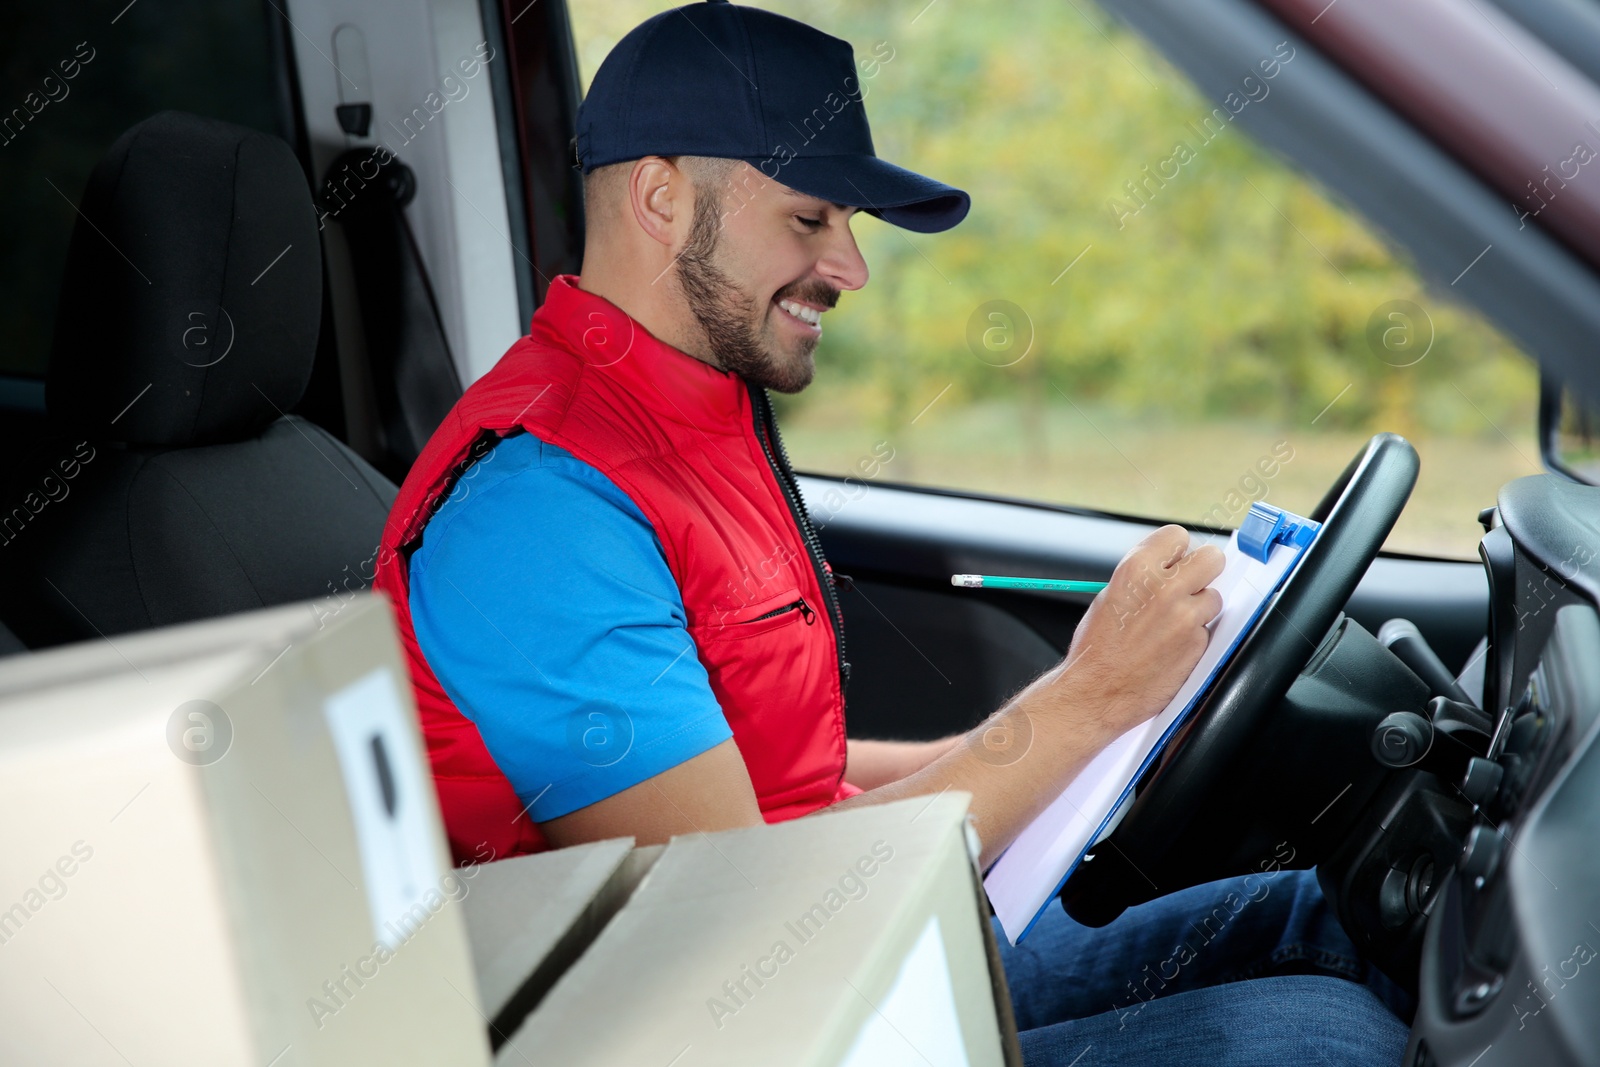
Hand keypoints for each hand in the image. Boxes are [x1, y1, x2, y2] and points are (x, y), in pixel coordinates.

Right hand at [1032, 525, 1224, 740]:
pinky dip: (1194, 637)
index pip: (1178, 535)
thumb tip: (1172, 566)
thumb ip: (1144, 575)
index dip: (1177, 551)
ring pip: (1214, 597)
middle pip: (1212, 557)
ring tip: (1173, 623)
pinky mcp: (1197, 645)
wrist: (1095, 692)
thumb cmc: (1097, 647)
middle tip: (1192, 583)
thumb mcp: (1111, 595)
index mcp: (1136, 569)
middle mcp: (1165, 589)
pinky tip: (1170, 646)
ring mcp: (1185, 618)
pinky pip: (1207, 630)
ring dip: (1199, 607)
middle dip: (1204, 569)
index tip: (1174, 562)